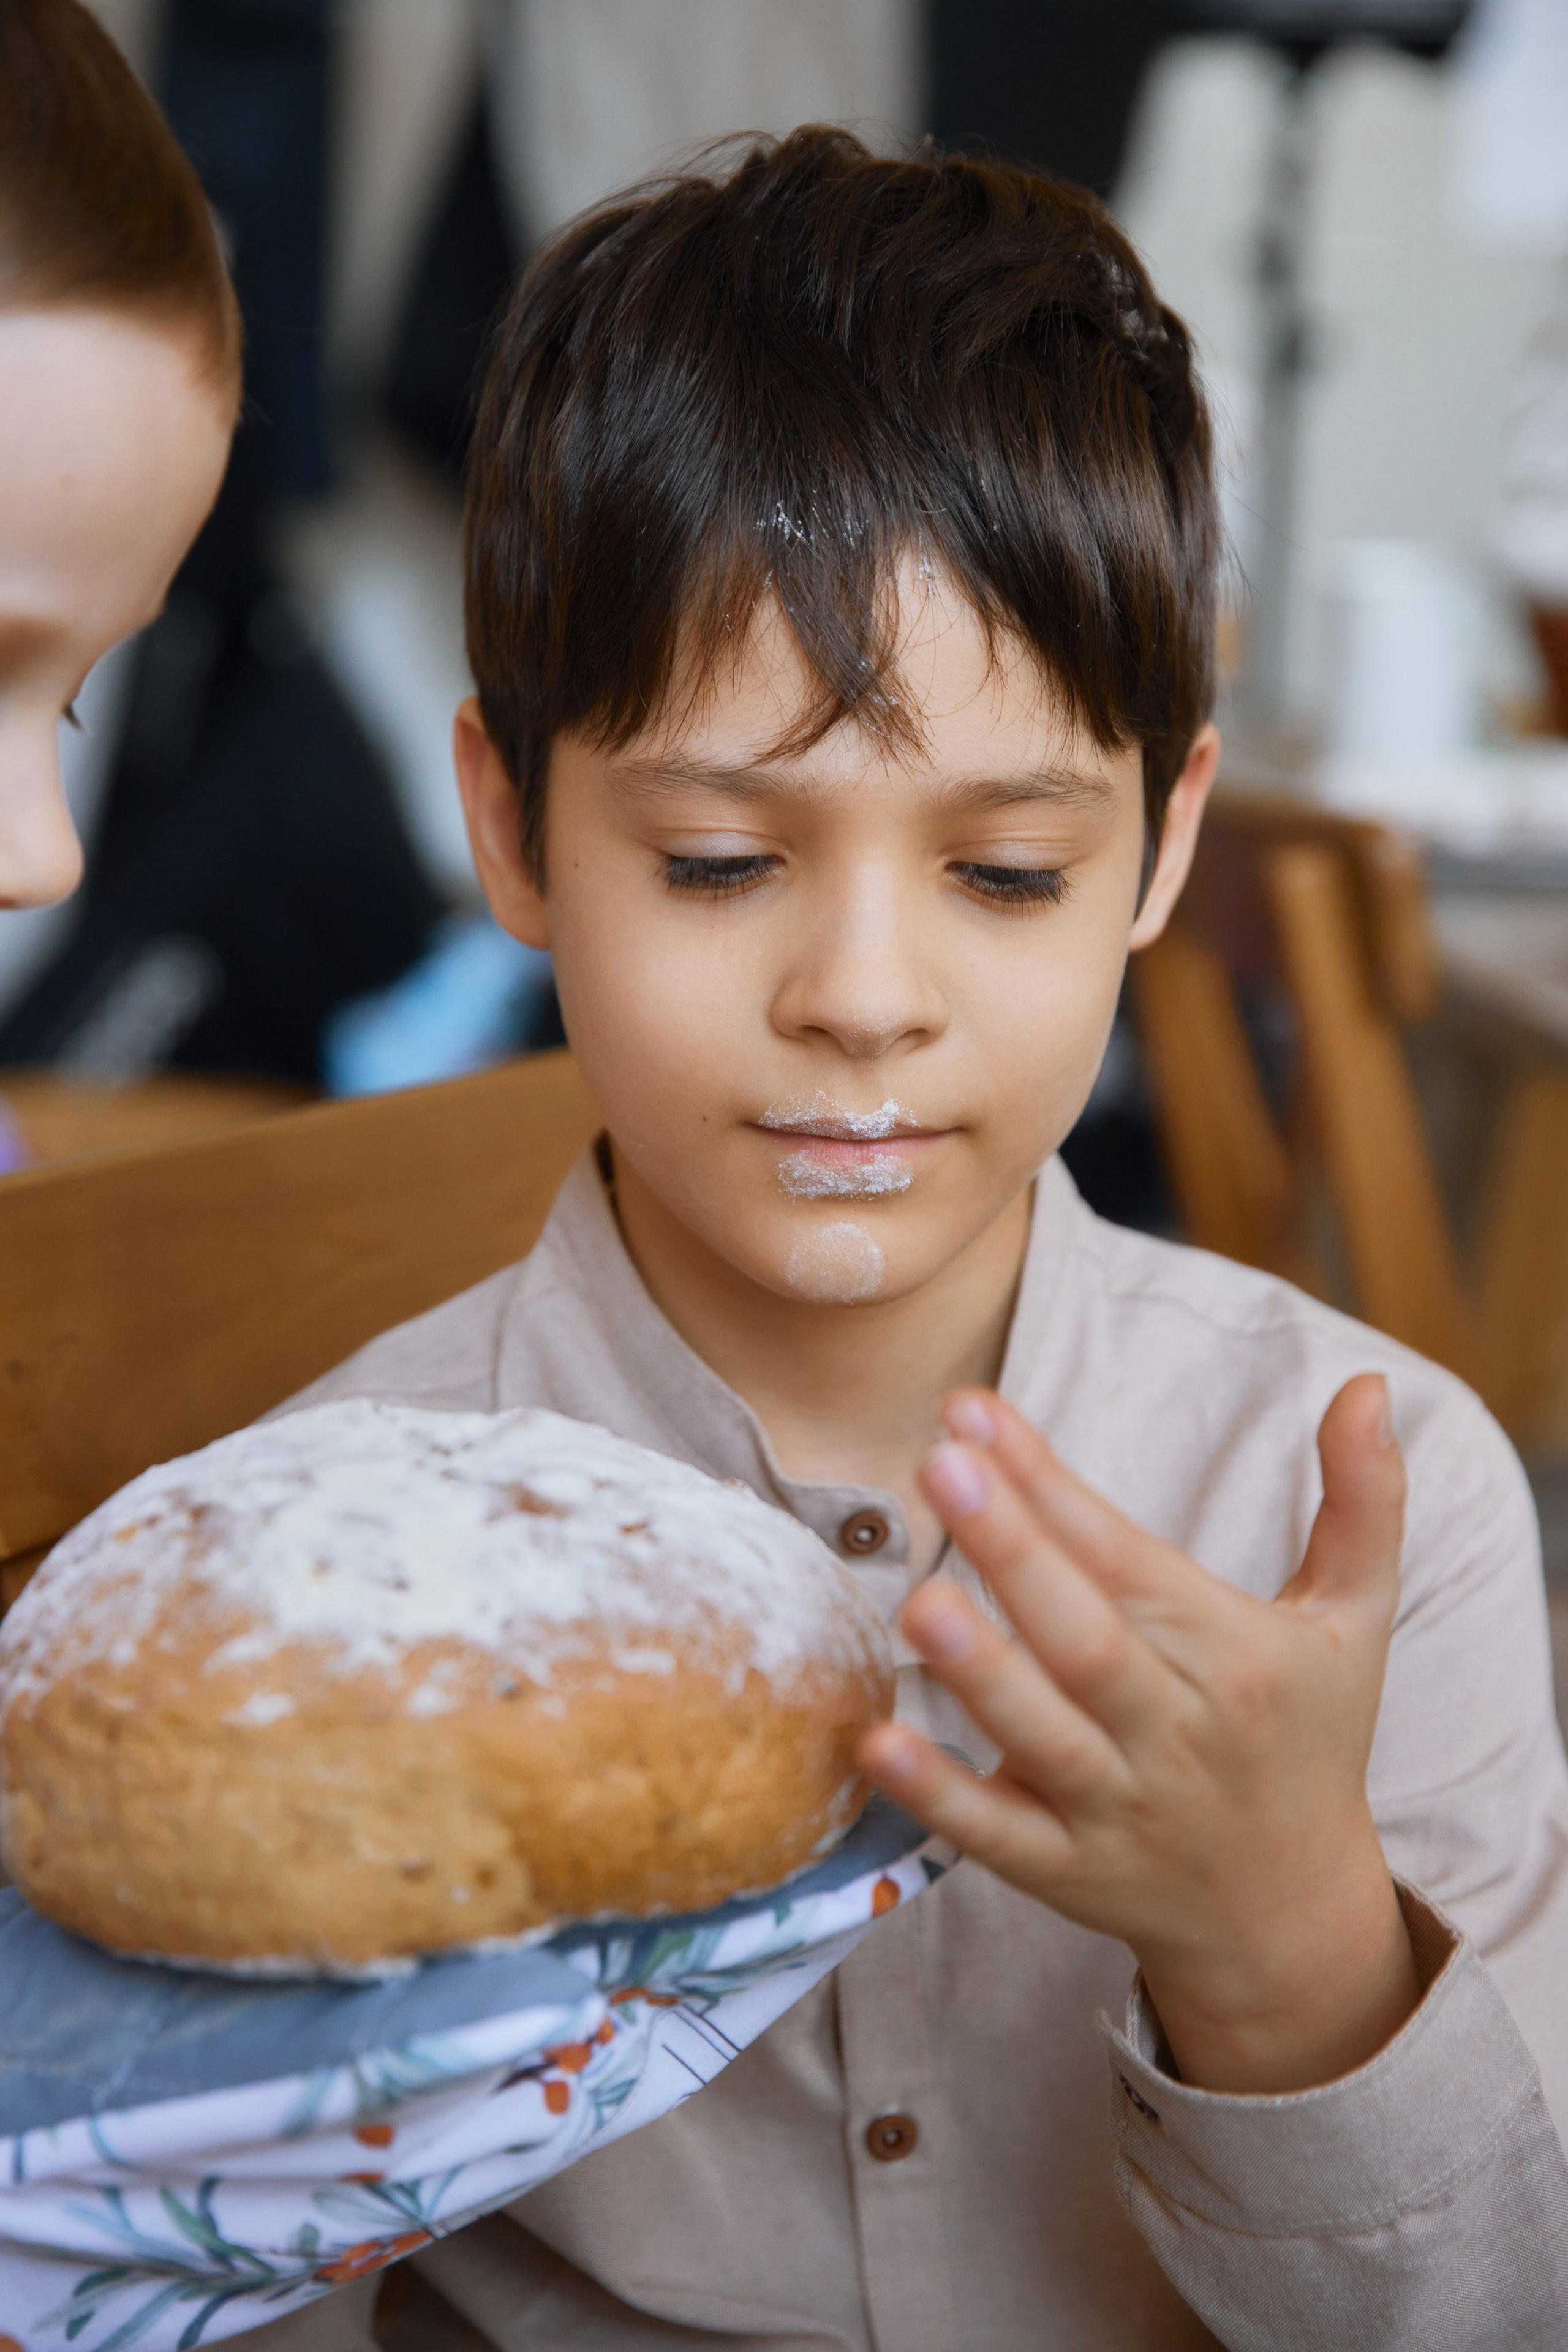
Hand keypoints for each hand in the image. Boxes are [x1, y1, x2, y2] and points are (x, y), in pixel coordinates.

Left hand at [861, 1377, 1420, 2094]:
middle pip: (1087, 1636)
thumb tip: (1369, 1383)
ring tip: (917, 1598)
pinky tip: (879, 1742)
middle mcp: (1177, 1732)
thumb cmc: (1305, 1734)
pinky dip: (941, 1795)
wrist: (1291, 1913)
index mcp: (1236, 1657)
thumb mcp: (1355, 1621)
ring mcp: (1118, 1808)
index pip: (1127, 1557)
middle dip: (1014, 1550)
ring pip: (1045, 1735)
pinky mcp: (1066, 1873)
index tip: (970, 1410)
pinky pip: (999, 1837)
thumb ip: (1363, 1502)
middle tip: (940, 1466)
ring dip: (981, 1671)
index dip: (1048, 1484)